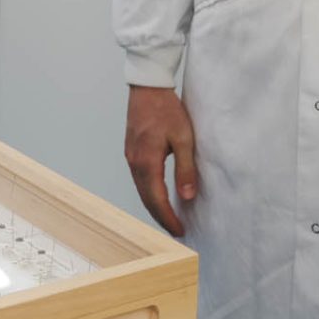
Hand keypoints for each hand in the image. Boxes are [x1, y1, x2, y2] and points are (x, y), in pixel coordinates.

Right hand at [125, 85, 197, 236]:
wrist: (147, 87)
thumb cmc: (167, 109)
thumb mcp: (184, 138)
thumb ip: (185, 169)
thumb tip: (187, 196)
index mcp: (147, 162)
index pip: (157, 200)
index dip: (168, 218)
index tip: (180, 231)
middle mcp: (135, 162)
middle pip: (146, 199)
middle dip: (160, 217)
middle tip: (175, 230)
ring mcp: (130, 156)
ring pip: (141, 189)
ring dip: (154, 205)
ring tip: (169, 217)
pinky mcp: (131, 151)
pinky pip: (139, 179)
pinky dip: (149, 192)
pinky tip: (158, 194)